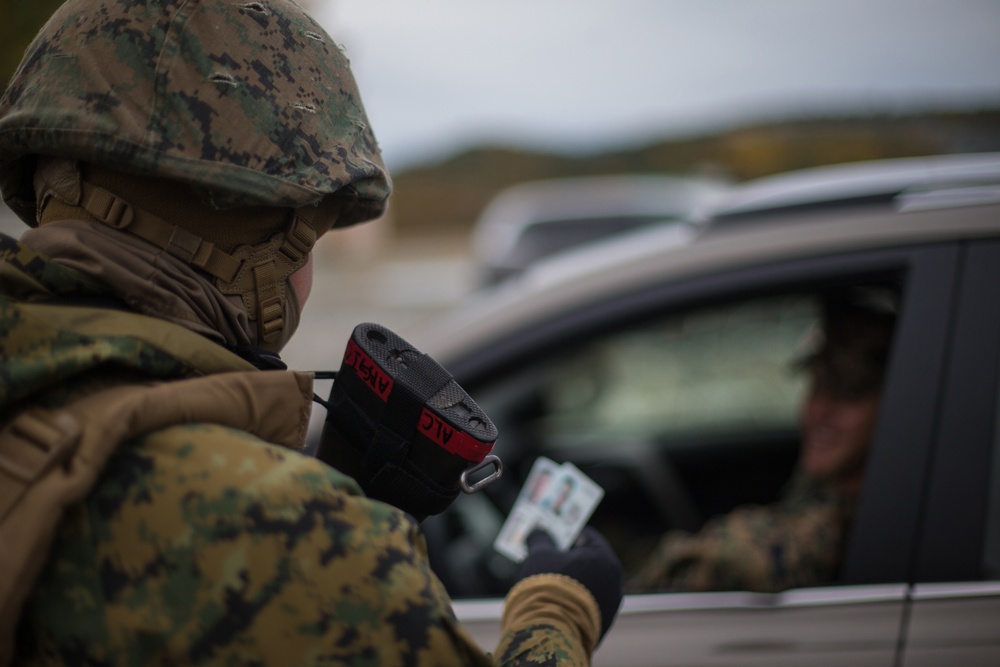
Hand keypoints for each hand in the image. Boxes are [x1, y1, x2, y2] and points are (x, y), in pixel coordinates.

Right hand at [517, 526, 623, 641]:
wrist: (550, 633)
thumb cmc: (547, 586)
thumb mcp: (539, 555)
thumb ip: (540, 539)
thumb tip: (537, 531)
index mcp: (604, 559)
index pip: (589, 538)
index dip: (570, 534)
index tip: (556, 535)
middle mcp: (614, 582)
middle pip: (592, 564)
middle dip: (573, 560)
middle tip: (552, 558)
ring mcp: (611, 607)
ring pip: (591, 587)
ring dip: (575, 583)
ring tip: (551, 584)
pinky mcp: (602, 627)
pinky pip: (588, 608)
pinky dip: (575, 603)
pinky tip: (556, 604)